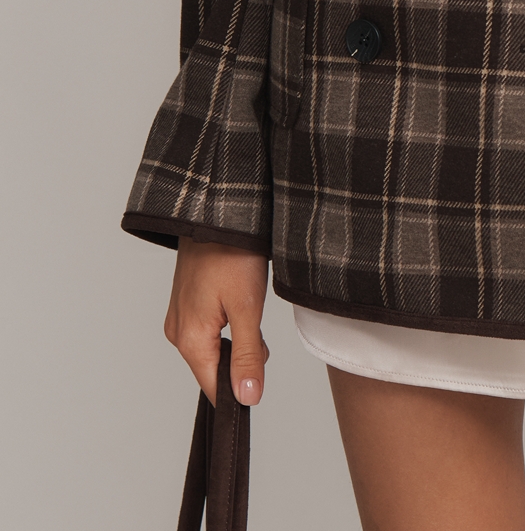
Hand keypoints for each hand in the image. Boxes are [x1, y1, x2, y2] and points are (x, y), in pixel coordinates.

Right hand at [165, 237, 269, 405]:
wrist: (217, 212)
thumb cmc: (232, 254)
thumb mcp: (248, 308)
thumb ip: (248, 357)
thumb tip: (248, 398)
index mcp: (190, 340)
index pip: (214, 389)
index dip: (240, 391)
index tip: (260, 377)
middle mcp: (178, 333)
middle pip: (214, 369)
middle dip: (242, 359)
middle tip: (257, 325)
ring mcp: (179, 317)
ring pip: (213, 349)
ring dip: (237, 339)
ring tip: (246, 304)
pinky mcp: (185, 304)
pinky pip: (207, 330)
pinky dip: (227, 324)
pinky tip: (237, 300)